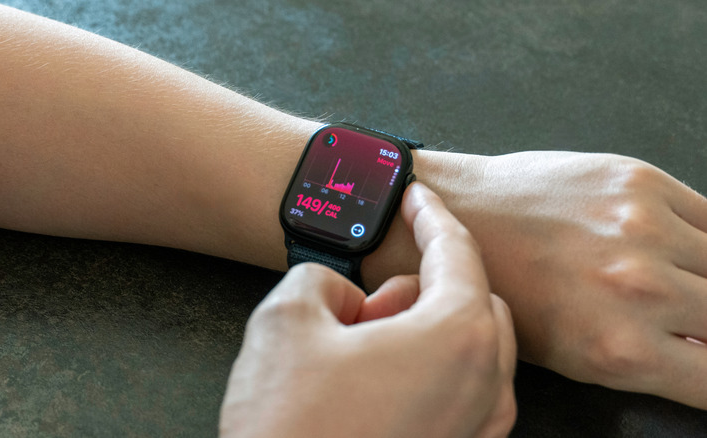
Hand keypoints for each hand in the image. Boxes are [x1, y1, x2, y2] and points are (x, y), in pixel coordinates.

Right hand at [220, 183, 516, 437]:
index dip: (430, 214)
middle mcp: (485, 385)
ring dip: (422, 332)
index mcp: (455, 337)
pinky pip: (463, 392)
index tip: (416, 196)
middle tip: (364, 301)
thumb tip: (343, 293)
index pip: (456, 251)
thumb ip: (324, 277)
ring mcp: (478, 429)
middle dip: (422, 286)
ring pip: (469, 349)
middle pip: (472, 301)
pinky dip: (429, 371)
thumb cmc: (291, 428)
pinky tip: (373, 385)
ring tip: (358, 353)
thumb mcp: (286, 317)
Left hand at [430, 151, 706, 408]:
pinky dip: (703, 236)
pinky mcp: (640, 181)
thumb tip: (702, 351)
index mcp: (620, 349)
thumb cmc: (506, 289)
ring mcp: (644, 230)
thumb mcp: (570, 353)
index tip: (702, 353)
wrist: (461, 215)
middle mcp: (640, 291)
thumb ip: (646, 358)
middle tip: (686, 314)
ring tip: (680, 279)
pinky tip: (675, 244)